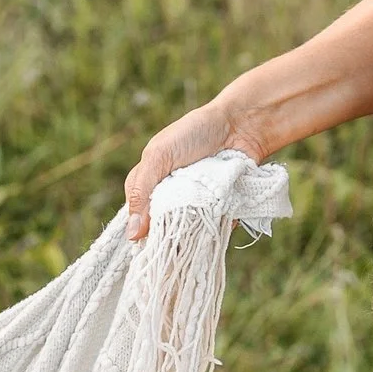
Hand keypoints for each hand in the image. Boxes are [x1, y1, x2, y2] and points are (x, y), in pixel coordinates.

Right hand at [123, 93, 243, 241]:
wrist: (240, 126)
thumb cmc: (194, 133)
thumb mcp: (159, 155)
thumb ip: (141, 191)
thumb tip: (131, 235)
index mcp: (151, 181)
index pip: (138, 213)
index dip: (141, 229)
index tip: (147, 245)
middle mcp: (172, 194)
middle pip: (163, 226)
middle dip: (168, 235)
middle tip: (173, 245)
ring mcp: (196, 202)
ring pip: (187, 230)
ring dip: (191, 233)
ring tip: (195, 232)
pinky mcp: (218, 208)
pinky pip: (212, 227)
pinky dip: (213, 229)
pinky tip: (215, 232)